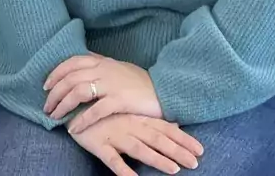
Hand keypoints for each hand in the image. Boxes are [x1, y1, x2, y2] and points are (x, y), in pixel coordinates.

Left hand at [45, 53, 160, 127]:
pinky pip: (96, 110)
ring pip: (78, 91)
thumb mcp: (117, 67)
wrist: (163, 89)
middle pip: (71, 78)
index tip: (46, 86)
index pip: (72, 62)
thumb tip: (81, 60)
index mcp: (102, 61)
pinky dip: (82, 120)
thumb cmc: (139, 82)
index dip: (56, 73)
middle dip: (54, 93)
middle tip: (46, 107)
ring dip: (63, 105)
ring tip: (55, 117)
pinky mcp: (120, 100)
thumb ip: (100, 64)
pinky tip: (74, 128)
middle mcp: (104, 70)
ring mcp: (112, 84)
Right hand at [70, 113, 202, 175]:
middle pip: (158, 139)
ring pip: (140, 149)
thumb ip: (153, 121)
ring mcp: (115, 135)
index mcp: (138, 119)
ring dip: (157, 159)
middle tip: (195, 162)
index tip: (200, 150)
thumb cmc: (105, 112)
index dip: (183, 139)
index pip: (166, 129)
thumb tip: (176, 125)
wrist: (74, 106)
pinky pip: (113, 160)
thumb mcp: (131, 114)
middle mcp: (130, 126)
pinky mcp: (100, 145)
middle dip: (177, 151)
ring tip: (174, 170)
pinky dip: (124, 170)